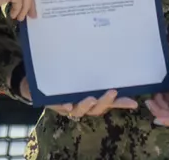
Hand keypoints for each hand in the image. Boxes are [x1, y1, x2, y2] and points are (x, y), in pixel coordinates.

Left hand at [18, 80, 136, 119]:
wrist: (35, 82)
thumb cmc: (63, 77)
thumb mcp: (79, 73)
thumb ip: (94, 72)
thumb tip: (114, 58)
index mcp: (90, 98)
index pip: (108, 103)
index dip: (120, 104)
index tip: (134, 102)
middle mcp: (80, 104)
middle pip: (95, 109)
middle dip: (104, 102)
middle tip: (113, 92)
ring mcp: (67, 105)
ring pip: (79, 110)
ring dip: (86, 105)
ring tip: (91, 98)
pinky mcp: (52, 103)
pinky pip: (59, 106)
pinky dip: (64, 105)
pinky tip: (67, 103)